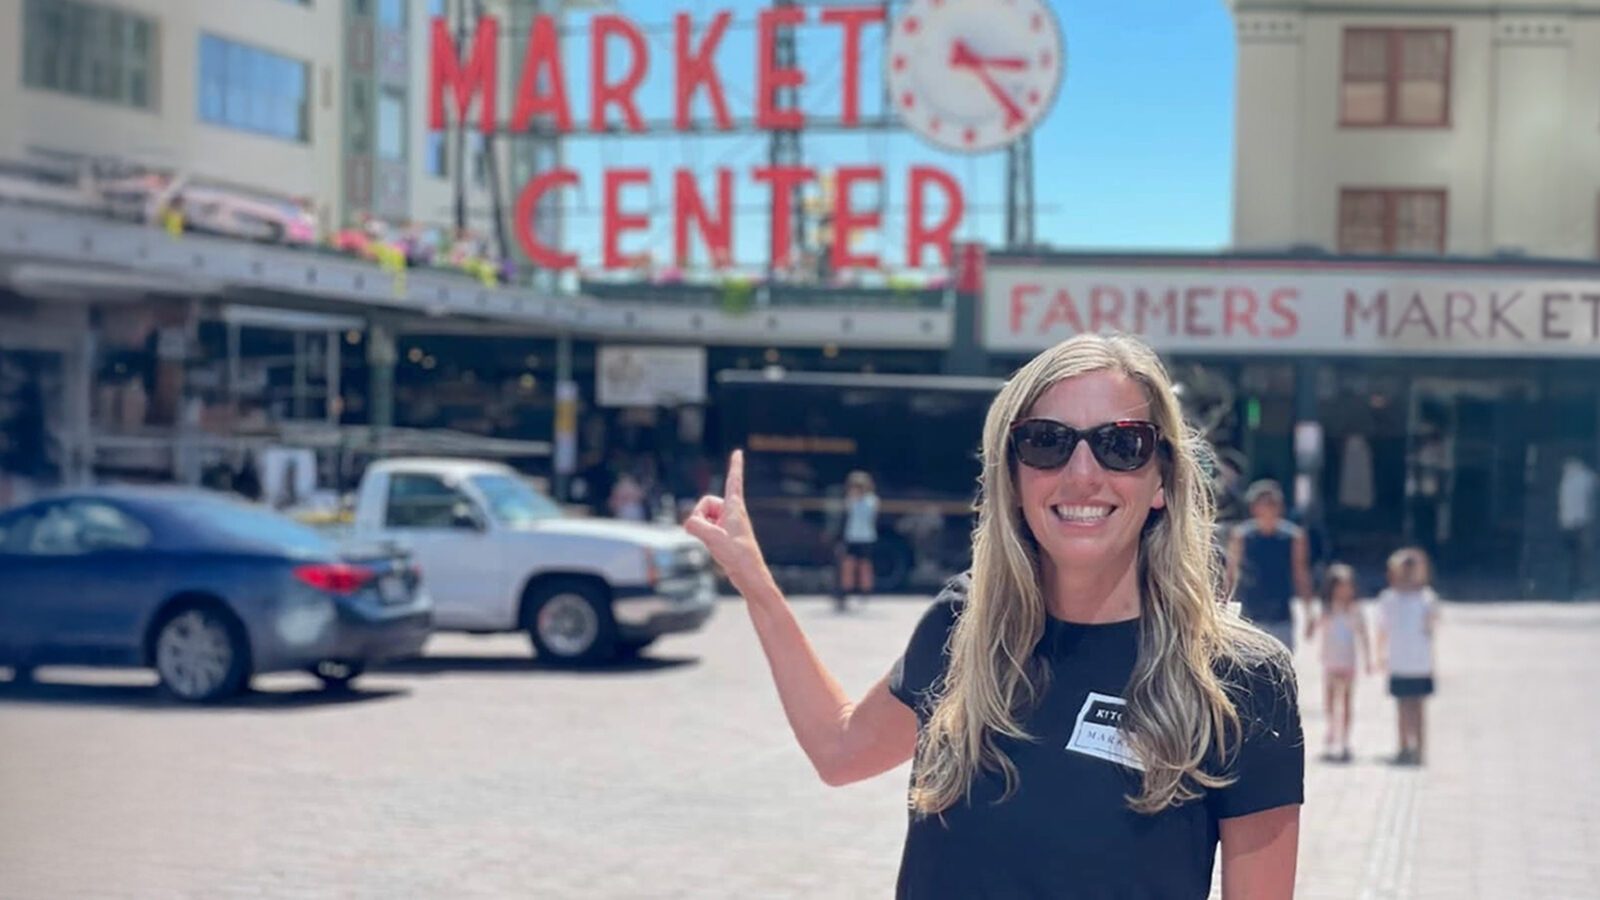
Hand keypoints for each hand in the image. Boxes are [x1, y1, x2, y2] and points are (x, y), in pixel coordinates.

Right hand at [684, 450, 768, 591]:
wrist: (750, 576)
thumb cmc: (738, 557)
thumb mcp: (714, 539)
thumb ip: (697, 526)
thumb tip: (688, 523)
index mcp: (735, 508)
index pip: (734, 481)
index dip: (735, 466)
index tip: (739, 452)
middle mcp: (733, 513)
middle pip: (706, 502)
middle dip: (699, 514)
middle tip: (706, 532)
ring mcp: (728, 524)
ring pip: (703, 516)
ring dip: (700, 527)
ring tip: (712, 542)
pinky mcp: (724, 535)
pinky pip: (706, 527)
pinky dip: (703, 534)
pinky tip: (712, 546)